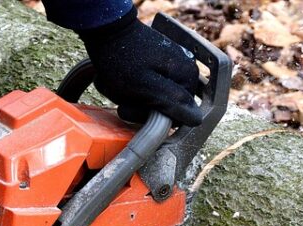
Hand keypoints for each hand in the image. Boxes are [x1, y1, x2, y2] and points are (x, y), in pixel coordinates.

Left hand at [77, 8, 202, 125]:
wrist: (105, 30)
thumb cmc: (121, 60)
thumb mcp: (146, 87)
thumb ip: (174, 103)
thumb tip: (197, 119)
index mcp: (187, 76)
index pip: (179, 116)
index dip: (157, 118)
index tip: (137, 107)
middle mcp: (185, 70)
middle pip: (166, 107)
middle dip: (141, 107)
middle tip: (123, 97)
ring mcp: (172, 66)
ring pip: (154, 99)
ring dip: (134, 98)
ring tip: (119, 87)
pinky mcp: (158, 64)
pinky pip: (148, 87)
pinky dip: (132, 88)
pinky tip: (122, 81)